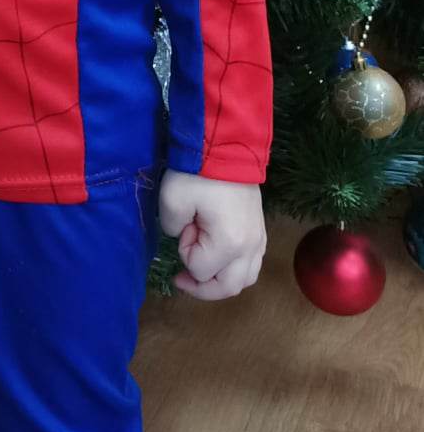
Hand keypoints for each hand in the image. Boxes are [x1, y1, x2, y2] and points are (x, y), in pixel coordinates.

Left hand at [159, 171, 266, 301]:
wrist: (226, 144)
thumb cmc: (198, 173)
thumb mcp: (172, 200)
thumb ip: (171, 228)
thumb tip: (184, 234)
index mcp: (229, 243)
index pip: (200, 270)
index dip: (184, 252)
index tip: (184, 226)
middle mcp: (250, 247)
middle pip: (228, 287)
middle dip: (202, 286)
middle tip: (181, 276)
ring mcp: (259, 239)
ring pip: (245, 278)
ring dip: (221, 279)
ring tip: (202, 265)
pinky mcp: (261, 229)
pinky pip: (253, 262)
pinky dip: (235, 267)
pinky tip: (220, 255)